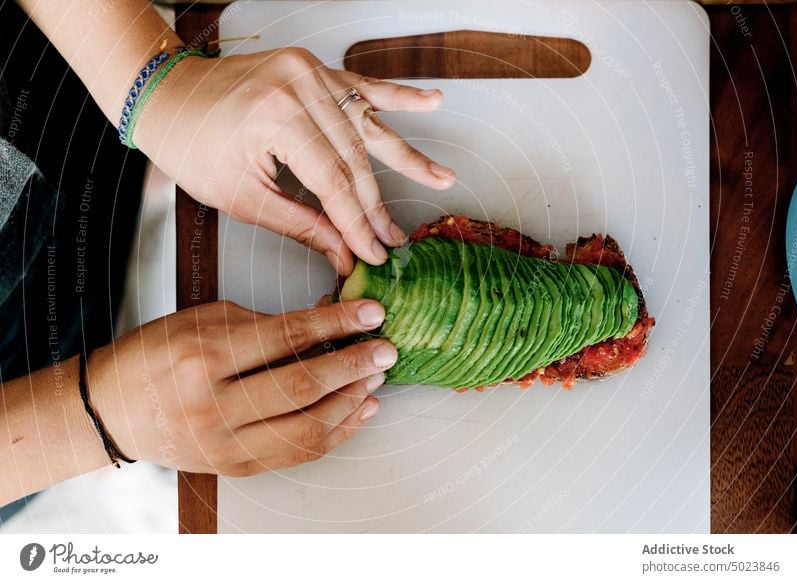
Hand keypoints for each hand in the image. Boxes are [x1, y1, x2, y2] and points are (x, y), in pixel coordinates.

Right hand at [86, 300, 394, 475]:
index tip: (371, 313)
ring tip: (375, 378)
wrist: (114, 410)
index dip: (336, 324)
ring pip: (306, 427)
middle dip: (353, 365)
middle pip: (302, 386)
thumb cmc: (157, 355)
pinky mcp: (236, 466)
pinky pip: (297, 453)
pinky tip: (357, 411)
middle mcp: (214, 405)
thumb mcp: (204, 320)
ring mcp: (225, 443)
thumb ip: (265, 323)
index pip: (286, 337)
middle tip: (386, 350)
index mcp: (204, 356)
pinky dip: (334, 432)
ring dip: (350, 401)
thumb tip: (327, 318)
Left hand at [134, 47, 455, 273]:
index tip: (374, 251)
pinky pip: (363, 85)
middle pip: (354, 158)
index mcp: (277, 117)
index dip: (357, 223)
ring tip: (441, 177)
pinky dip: (398, 96)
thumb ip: (300, 223)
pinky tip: (431, 102)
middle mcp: (300, 87)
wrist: (168, 96)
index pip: (334, 183)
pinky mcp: (313, 69)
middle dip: (375, 205)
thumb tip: (341, 252)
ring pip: (367, 126)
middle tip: (394, 237)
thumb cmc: (191, 142)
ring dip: (405, 156)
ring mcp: (310, 72)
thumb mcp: (241, 196)